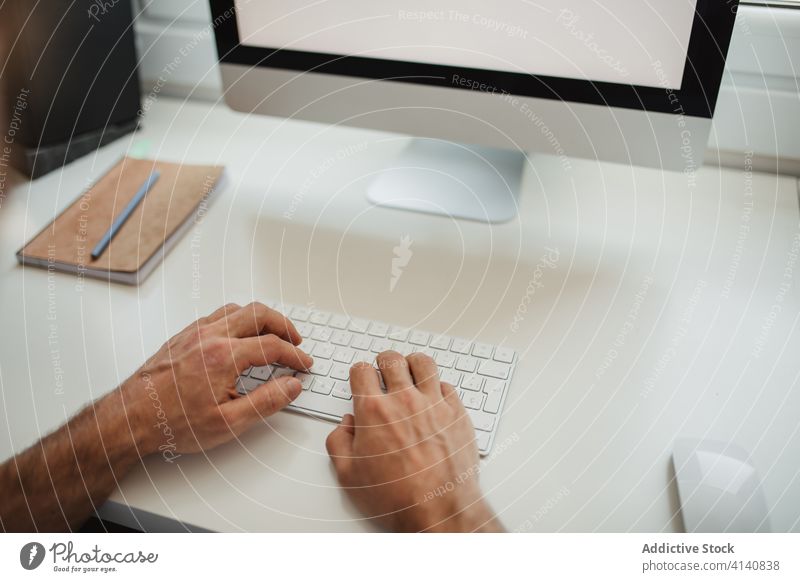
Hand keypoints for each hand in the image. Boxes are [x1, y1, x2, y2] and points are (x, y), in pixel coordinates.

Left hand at [121, 303, 312, 456]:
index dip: (295, 355)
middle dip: (284, 325)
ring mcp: (194, 332)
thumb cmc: (172, 423)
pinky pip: (218, 315)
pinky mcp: (183, 335)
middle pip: (259, 314)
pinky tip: (241, 336)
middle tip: (296, 341)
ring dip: (261, 319)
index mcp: (223, 356)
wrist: (130, 418)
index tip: (304, 365)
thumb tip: (291, 386)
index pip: (272, 346)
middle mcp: (210, 336)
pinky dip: (238, 319)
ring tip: (273, 335)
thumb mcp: (227, 423)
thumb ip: (266, 402)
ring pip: (238, 309)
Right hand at [326, 351, 502, 531]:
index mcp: (373, 411)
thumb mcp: (349, 476)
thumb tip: (345, 425)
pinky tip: (433, 396)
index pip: (361, 371)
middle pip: (392, 360)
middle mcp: (403, 401)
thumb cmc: (396, 496)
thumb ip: (338, 443)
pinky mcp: (457, 413)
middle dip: (383, 361)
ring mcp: (434, 404)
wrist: (438, 510)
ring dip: (413, 364)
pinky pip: (447, 385)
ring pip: (423, 363)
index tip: (361, 377)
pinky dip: (438, 387)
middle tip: (383, 369)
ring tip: (410, 371)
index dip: (358, 372)